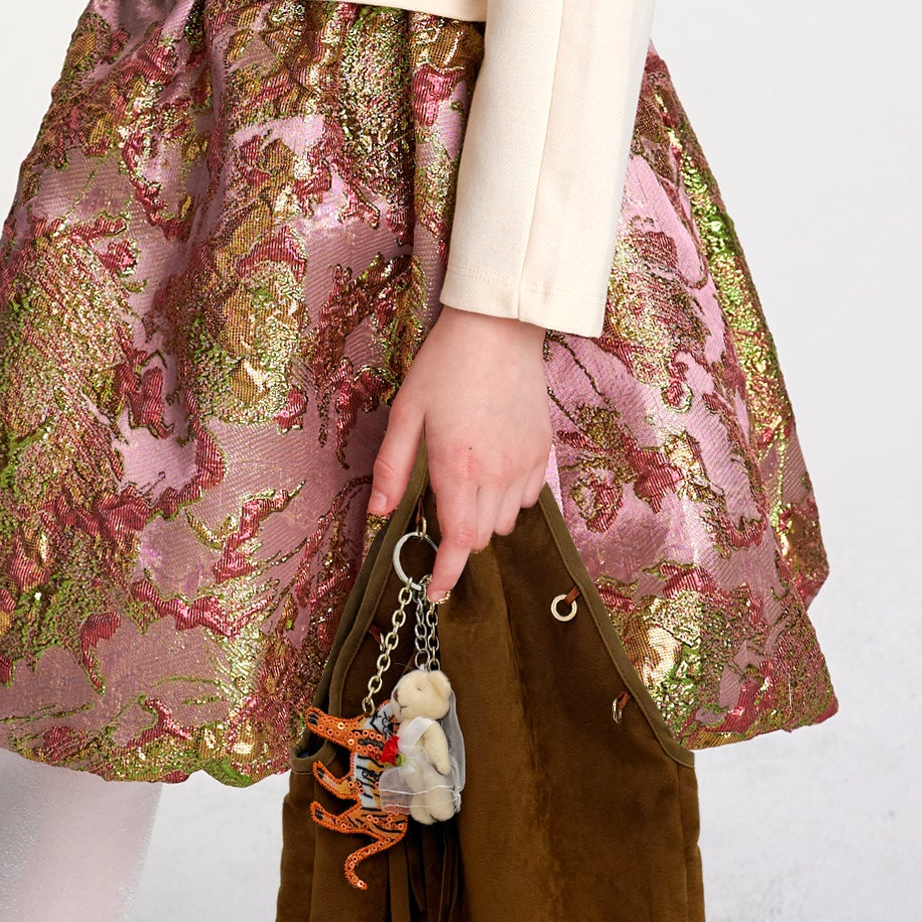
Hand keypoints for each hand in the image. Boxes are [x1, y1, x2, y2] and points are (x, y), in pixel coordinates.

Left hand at [367, 306, 553, 601]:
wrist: (499, 329)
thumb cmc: (445, 366)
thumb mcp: (406, 413)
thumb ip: (393, 469)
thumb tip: (379, 513)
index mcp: (458, 468)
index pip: (458, 542)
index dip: (446, 574)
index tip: (434, 593)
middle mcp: (497, 474)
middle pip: (481, 537)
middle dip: (458, 537)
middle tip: (439, 506)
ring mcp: (525, 464)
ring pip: (506, 521)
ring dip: (483, 517)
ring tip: (465, 481)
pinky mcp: (543, 451)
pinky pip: (528, 497)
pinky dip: (508, 497)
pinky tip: (491, 468)